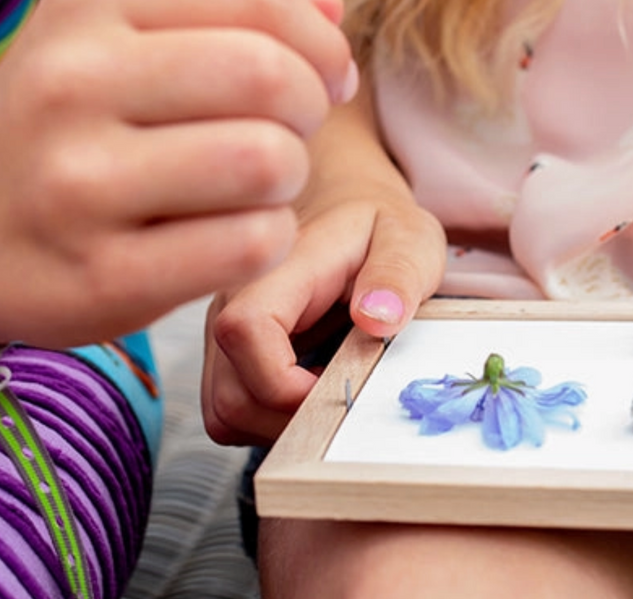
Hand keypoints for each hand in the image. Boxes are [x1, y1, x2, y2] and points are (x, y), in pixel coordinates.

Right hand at [0, 0, 356, 347]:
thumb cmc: (67, 124)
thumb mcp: (115, 37)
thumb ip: (228, 9)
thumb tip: (333, 10)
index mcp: (87, 6)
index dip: (320, 40)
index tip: (327, 73)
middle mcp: (72, 84)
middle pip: (272, 77)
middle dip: (311, 106)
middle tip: (294, 130)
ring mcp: (79, 185)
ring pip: (268, 162)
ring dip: (290, 177)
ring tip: (260, 184)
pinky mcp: (104, 277)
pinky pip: (251, 245)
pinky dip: (269, 239)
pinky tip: (235, 233)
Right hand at [202, 165, 446, 445]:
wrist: (344, 207)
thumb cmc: (376, 225)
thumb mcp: (407, 237)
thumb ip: (397, 273)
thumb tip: (377, 318)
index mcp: (277, 269)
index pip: (244, 331)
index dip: (285, 382)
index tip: (338, 385)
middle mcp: (234, 303)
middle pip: (230, 394)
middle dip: (292, 419)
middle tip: (345, 400)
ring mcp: (225, 333)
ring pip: (226, 413)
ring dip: (282, 425)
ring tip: (332, 393)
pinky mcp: (229, 356)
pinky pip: (233, 412)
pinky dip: (273, 420)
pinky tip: (313, 392)